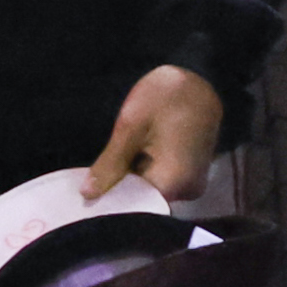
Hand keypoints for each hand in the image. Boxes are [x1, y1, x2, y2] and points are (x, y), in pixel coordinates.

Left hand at [84, 63, 227, 202]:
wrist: (200, 77)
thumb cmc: (166, 96)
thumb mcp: (130, 127)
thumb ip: (111, 164)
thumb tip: (88, 194)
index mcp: (175, 181)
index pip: (136, 208)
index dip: (110, 203)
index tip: (87, 199)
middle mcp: (188, 190)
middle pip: (145, 202)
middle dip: (118, 193)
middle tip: (90, 183)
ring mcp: (192, 183)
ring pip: (152, 191)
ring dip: (130, 182)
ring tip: (107, 170)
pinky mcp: (190, 174)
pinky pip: (162, 182)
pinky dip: (144, 174)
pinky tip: (128, 162)